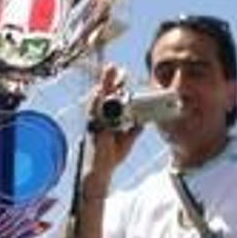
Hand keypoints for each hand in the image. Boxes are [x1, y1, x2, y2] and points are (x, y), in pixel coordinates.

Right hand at [83, 64, 143, 179]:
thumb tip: (145, 121)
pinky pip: (92, 113)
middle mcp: (99, 116)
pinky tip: (99, 94)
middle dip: (109, 79)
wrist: (102, 170)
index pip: (111, 97)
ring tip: (108, 73)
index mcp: (107, 117)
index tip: (123, 74)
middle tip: (115, 67)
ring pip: (98, 99)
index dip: (117, 84)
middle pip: (104, 93)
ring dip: (103, 85)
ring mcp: (94, 121)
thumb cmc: (111, 155)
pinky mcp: (91, 128)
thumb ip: (135, 129)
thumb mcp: (127, 139)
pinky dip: (95, 103)